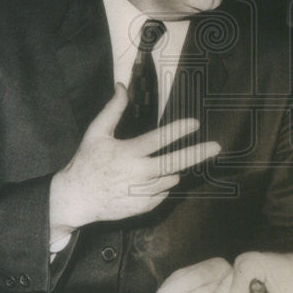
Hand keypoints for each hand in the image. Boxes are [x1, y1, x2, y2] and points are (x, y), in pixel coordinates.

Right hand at [48, 84, 220, 234]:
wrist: (76, 198)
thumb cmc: (86, 162)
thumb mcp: (96, 132)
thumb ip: (113, 109)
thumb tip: (122, 86)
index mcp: (128, 153)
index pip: (158, 140)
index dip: (178, 130)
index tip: (194, 124)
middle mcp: (138, 173)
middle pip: (174, 163)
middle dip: (197, 154)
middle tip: (216, 147)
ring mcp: (142, 192)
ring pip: (171, 178)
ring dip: (171, 170)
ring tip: (152, 167)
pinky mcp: (144, 206)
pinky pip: (163, 192)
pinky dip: (161, 185)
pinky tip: (145, 181)